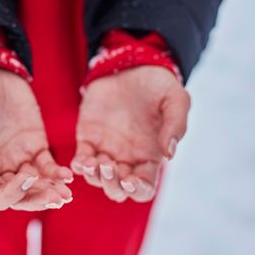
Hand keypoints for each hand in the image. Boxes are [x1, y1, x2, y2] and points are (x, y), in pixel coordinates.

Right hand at [0, 65, 72, 210]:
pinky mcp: (35, 145)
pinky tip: (68, 175)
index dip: (11, 194)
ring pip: (37, 184)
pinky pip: (48, 166)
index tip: (27, 178)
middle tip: (57, 197)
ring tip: (66, 193)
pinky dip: (57, 173)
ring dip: (51, 191)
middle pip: (20, 196)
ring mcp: (18, 157)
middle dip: (37, 199)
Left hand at [72, 66, 189, 202]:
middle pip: (117, 189)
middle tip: (110, 167)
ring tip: (95, 162)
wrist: (131, 64)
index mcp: (150, 155)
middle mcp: (127, 158)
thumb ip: (176, 125)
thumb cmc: (158, 84)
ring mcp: (106, 149)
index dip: (137, 190)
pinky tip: (81, 161)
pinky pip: (81, 160)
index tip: (131, 179)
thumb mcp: (175, 99)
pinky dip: (79, 166)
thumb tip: (169, 153)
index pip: (144, 187)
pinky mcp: (87, 137)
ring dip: (95, 177)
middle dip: (112, 185)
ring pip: (97, 179)